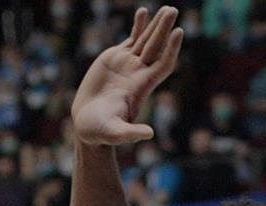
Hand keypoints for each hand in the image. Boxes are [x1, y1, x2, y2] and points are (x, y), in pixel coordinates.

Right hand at [71, 6, 183, 146]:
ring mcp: (128, 64)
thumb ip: (130, 133)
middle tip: (173, 10)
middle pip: (156, 47)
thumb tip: (148, 134)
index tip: (178, 32)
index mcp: (141, 87)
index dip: (171, 49)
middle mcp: (138, 73)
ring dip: (155, 25)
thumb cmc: (99, 131)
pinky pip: (131, 40)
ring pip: (146, 41)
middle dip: (164, 29)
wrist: (87, 123)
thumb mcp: (114, 133)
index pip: (163, 65)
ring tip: (167, 8)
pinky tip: (142, 12)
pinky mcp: (115, 59)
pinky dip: (137, 26)